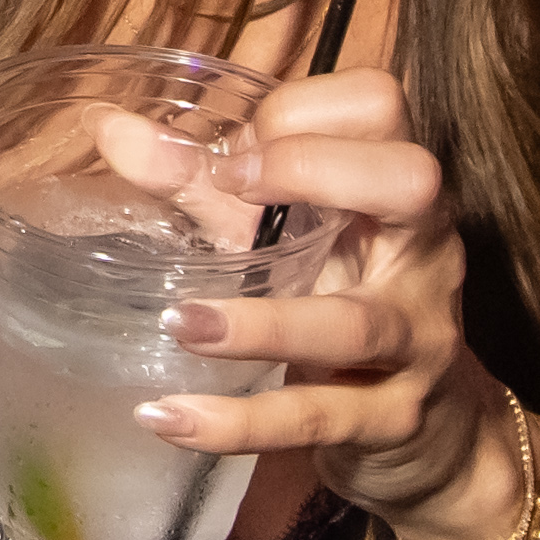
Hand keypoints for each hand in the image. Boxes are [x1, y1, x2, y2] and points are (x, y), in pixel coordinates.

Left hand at [126, 66, 520, 539]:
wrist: (429, 436)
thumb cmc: (343, 302)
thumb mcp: (283, 237)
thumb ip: (202, 183)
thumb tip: (110, 129)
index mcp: (396, 187)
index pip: (380, 104)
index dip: (301, 111)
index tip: (236, 150)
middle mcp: (423, 251)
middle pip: (411, 179)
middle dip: (314, 171)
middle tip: (232, 189)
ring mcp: (418, 338)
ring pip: (354, 323)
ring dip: (260, 323)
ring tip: (175, 322)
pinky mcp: (393, 420)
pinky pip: (317, 419)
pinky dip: (237, 423)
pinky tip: (167, 418)